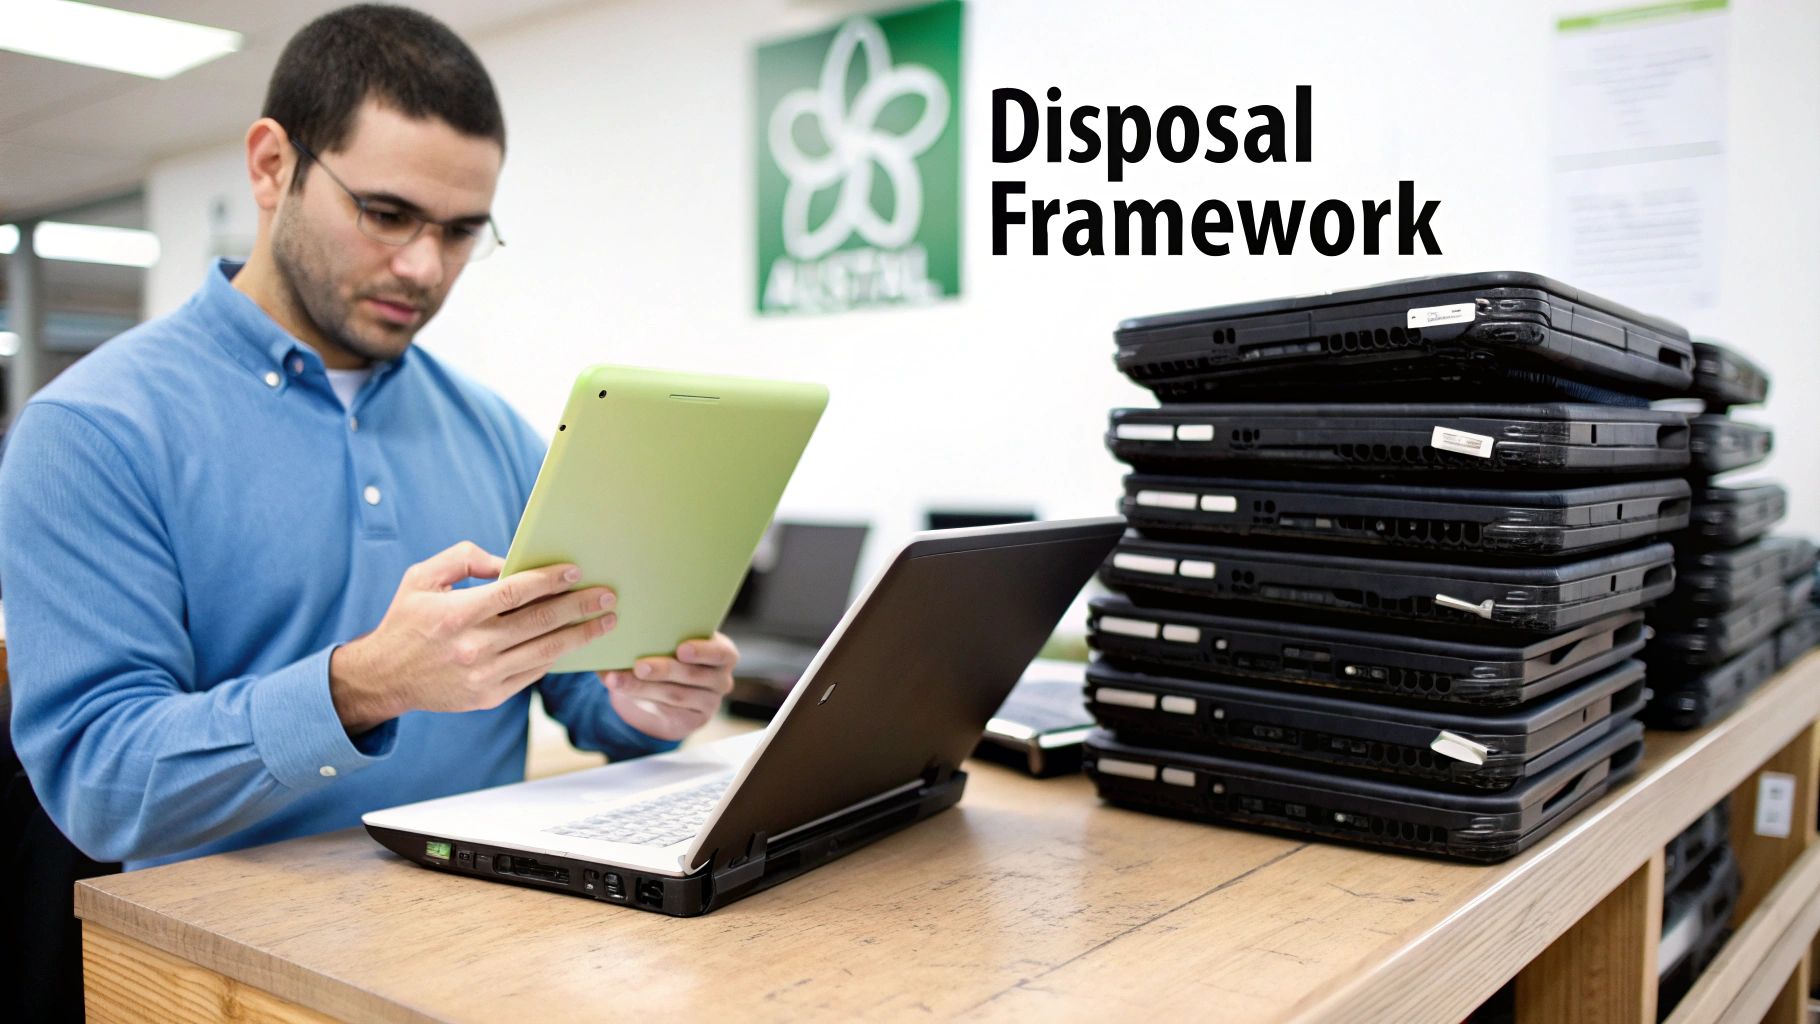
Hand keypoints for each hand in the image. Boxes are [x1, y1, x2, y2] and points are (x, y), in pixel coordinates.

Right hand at [330, 541, 616, 732]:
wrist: (384, 677)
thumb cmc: (407, 620)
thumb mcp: (422, 578)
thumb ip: (464, 559)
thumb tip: (508, 562)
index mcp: (457, 613)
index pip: (515, 593)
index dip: (549, 580)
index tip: (576, 571)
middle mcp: (473, 647)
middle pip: (540, 622)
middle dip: (580, 607)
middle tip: (609, 595)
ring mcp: (483, 676)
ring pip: (545, 652)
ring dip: (581, 635)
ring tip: (606, 620)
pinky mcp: (489, 696)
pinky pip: (533, 673)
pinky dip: (556, 656)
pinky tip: (575, 642)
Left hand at [598, 632, 738, 741]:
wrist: (672, 691)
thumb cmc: (673, 654)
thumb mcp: (673, 643)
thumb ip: (658, 637)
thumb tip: (622, 632)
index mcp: (723, 653)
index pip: (721, 653)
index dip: (703, 651)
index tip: (681, 649)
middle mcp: (721, 679)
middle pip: (693, 675)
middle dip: (664, 670)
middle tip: (639, 666)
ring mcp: (710, 702)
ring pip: (676, 696)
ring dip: (644, 688)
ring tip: (617, 679)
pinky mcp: (693, 720)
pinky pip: (667, 712)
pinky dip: (641, 699)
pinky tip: (622, 691)